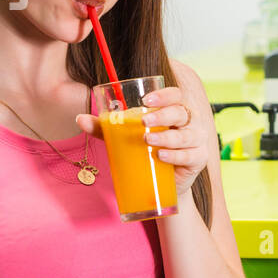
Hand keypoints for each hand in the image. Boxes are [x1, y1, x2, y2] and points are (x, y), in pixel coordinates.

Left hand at [76, 83, 210, 196]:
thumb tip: (80, 119)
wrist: (161, 182)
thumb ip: (106, 127)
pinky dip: (176, 155)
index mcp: (174, 110)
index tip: (146, 101)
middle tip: (144, 122)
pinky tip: (162, 155)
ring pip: (187, 135)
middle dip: (163, 116)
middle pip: (181, 113)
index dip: (164, 95)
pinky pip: (190, 155)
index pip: (176, 95)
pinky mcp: (198, 159)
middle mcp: (189, 122)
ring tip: (149, 140)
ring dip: (168, 137)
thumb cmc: (146, 151)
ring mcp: (196, 141)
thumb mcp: (124, 136)